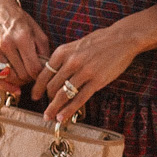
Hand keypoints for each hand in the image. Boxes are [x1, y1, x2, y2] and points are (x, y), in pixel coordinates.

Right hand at [0, 0, 50, 93]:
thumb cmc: (19, 20)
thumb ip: (43, 50)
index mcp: (22, 38)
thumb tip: (47, 69)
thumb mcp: (36, 31)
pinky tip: (14, 88)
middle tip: (32, 74)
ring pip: (10, 77)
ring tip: (23, 75)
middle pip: (22, 75)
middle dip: (30, 78)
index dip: (40, 75)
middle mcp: (6, 44)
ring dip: (19, 81)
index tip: (41, 73)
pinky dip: (5, 85)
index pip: (34, 68)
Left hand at [31, 6, 156, 123]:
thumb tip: (53, 75)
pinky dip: (69, 110)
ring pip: (62, 94)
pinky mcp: (97, 81)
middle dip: (47, 100)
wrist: (122, 38)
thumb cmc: (100, 41)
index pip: (44, 73)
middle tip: (46, 110)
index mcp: (63, 52)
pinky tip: (62, 117)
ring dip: (54, 108)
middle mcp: (70, 62)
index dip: (37, 87)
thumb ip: (64, 58)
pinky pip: (79, 99)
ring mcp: (84, 72)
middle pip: (52, 86)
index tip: (35, 96)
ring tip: (50, 117)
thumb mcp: (76, 45)